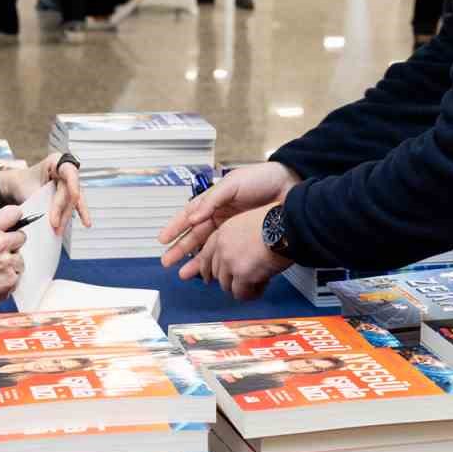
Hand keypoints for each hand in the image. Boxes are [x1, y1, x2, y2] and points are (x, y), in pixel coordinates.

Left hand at [0, 153, 91, 233]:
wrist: (16, 184)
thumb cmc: (22, 182)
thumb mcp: (29, 188)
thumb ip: (40, 200)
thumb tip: (46, 216)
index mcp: (56, 161)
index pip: (69, 172)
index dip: (74, 184)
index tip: (75, 196)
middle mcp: (65, 171)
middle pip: (69, 191)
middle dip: (63, 209)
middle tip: (55, 224)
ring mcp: (68, 182)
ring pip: (72, 200)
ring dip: (66, 216)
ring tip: (60, 230)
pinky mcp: (67, 194)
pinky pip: (72, 204)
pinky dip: (74, 214)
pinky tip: (85, 223)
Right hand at [0, 205, 26, 315]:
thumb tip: (12, 222)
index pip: (14, 213)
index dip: (14, 219)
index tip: (13, 224)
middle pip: (21, 237)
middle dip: (13, 244)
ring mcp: (7, 263)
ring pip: (20, 258)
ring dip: (11, 263)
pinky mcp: (12, 279)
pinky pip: (18, 274)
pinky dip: (9, 278)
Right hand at [158, 162, 299, 270]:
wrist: (289, 186)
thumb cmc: (262, 178)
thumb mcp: (233, 183)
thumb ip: (212, 199)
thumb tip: (194, 217)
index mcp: (214, 200)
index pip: (189, 215)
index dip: (175, 227)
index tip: (163, 239)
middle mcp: (220, 215)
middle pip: (195, 235)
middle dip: (181, 248)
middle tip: (168, 262)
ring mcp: (231, 227)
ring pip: (208, 246)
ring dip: (196, 260)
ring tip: (184, 273)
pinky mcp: (244, 237)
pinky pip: (225, 251)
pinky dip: (217, 262)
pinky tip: (210, 271)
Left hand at [196, 205, 293, 300]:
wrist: (286, 227)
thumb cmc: (276, 222)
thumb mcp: (248, 222)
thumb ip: (237, 239)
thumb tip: (239, 253)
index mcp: (223, 232)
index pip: (205, 255)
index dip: (206, 268)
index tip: (207, 275)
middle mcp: (223, 247)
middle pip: (216, 273)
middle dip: (228, 280)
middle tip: (239, 282)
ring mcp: (230, 262)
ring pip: (226, 285)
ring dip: (240, 287)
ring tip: (254, 284)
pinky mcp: (242, 275)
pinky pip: (241, 293)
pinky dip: (251, 293)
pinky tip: (260, 288)